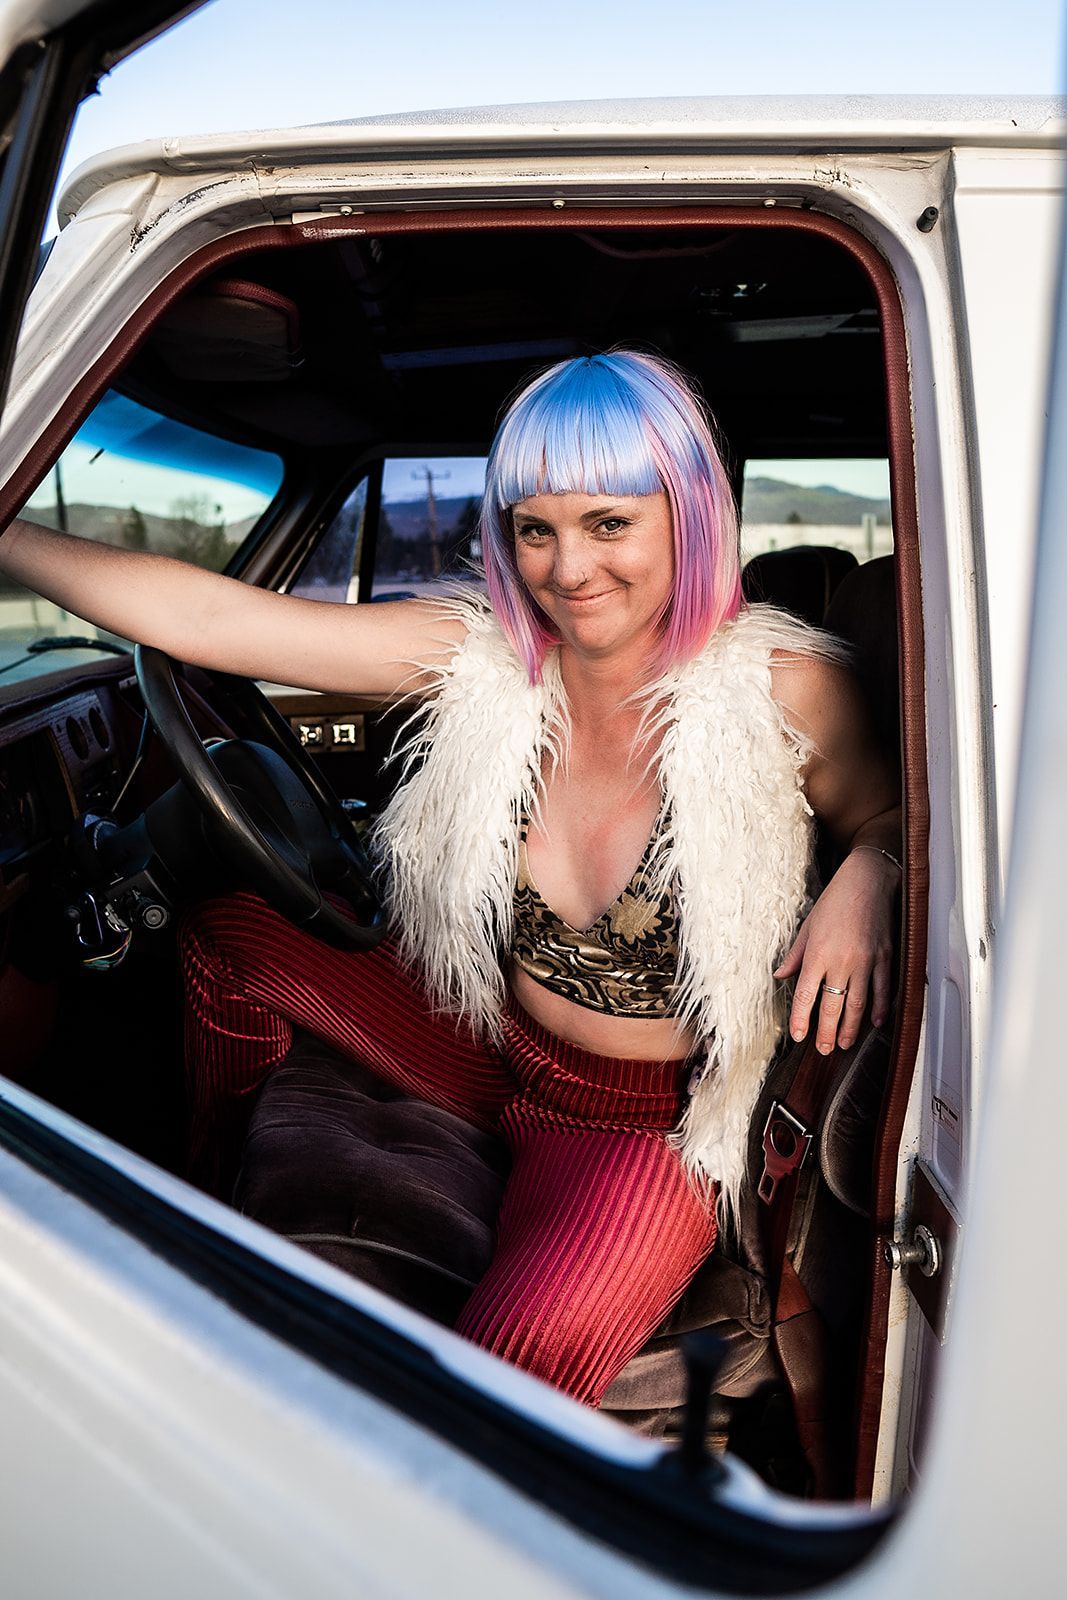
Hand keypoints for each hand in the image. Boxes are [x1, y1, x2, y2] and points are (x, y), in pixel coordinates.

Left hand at [773, 848, 897, 1054]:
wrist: (867, 880)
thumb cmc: (835, 900)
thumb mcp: (807, 926)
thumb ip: (795, 955)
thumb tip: (780, 976)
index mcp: (818, 954)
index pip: (806, 995)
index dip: (801, 1019)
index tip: (798, 1035)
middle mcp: (841, 961)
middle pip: (832, 1006)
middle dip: (826, 1032)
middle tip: (822, 1049)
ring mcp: (866, 961)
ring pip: (858, 1004)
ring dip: (851, 1028)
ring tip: (844, 1043)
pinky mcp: (885, 957)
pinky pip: (882, 989)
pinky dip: (880, 1008)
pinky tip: (875, 1023)